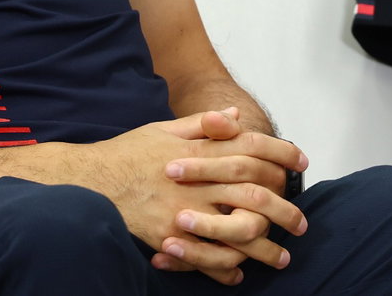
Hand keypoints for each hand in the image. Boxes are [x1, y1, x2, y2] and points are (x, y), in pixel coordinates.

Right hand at [93, 109, 306, 285]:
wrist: (90, 179)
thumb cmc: (128, 152)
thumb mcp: (164, 128)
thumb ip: (203, 124)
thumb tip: (236, 115)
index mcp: (199, 150)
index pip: (252, 147)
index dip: (281, 154)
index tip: (302, 163)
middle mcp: (197, 180)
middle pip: (254, 193)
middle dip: (283, 209)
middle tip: (302, 223)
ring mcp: (184, 210)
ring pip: (236, 230)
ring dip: (263, 247)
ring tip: (281, 258)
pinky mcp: (169, 236)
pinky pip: (205, 258)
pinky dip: (226, 268)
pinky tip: (239, 274)